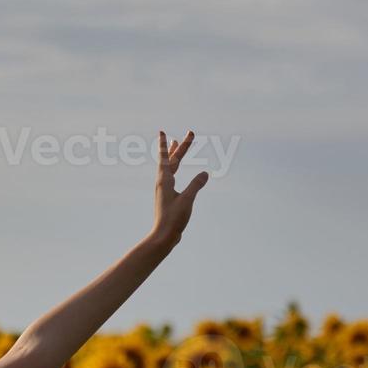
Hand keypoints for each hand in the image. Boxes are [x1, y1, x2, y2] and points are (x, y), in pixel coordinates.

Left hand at [150, 129, 209, 247]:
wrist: (163, 236)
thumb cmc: (173, 218)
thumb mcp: (187, 200)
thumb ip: (196, 185)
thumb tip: (205, 173)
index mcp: (164, 181)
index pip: (166, 158)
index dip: (165, 144)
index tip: (162, 132)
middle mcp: (162, 182)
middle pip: (172, 160)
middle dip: (180, 146)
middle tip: (190, 133)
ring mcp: (164, 189)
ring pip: (170, 167)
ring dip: (174, 154)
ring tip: (176, 143)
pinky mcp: (167, 196)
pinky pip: (171, 176)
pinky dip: (174, 167)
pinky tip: (175, 170)